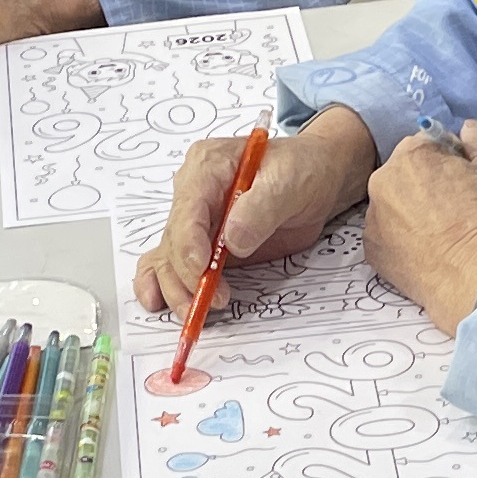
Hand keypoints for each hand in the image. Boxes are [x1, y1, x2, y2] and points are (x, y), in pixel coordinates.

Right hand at [134, 105, 374, 314]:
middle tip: (211, 300)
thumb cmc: (301, 171)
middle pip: (175, 238)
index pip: (188, 207)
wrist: (314, 179)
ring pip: (169, 257)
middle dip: (186, 274)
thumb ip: (260, 208)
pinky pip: (174, 264)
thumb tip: (233, 242)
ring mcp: (197, 220)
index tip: (200, 268)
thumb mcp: (288, 181)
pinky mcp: (204, 244)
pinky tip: (162, 303)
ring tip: (193, 311)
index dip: (190, 241)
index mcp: (208, 166)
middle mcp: (193, 192)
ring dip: (176, 287)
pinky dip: (167, 285)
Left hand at [364, 120, 476, 332]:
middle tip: (456, 207)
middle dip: (427, 183)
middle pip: (406, 172)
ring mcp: (373, 217)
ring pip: (394, 203)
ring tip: (441, 231)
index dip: (451, 159)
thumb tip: (467, 129)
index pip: (429, 143)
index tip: (465, 180)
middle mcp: (382, 180)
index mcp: (411, 154)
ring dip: (412, 209)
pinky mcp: (372, 249)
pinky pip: (387, 233)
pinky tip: (426, 248)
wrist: (474, 274)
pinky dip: (402, 238)